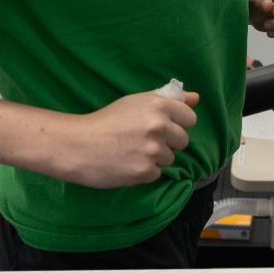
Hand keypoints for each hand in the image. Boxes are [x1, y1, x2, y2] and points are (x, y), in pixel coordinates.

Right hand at [49, 90, 198, 188]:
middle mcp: (159, 126)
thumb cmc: (106, 121)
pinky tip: (127, 163)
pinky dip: (144, 171)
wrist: (77, 144)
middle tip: (142, 140)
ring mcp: (152, 150)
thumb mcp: (136, 102)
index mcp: (158, 105)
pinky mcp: (144, 172)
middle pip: (182, 141)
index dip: (176, 124)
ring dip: (155, 158)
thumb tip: (196, 98)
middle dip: (167, 142)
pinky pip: (156, 174)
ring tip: (131, 151)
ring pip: (169, 159)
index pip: (189, 118)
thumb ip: (169, 100)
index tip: (160, 126)